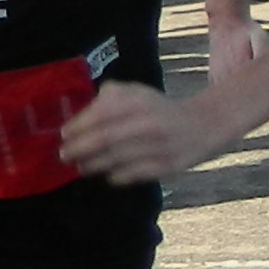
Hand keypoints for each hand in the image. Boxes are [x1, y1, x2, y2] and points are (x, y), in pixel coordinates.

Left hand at [59, 82, 208, 187]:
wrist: (204, 125)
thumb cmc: (160, 109)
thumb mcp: (138, 92)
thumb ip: (109, 98)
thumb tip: (79, 119)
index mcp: (139, 101)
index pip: (99, 115)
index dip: (77, 127)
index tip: (64, 135)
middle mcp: (148, 123)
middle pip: (104, 140)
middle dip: (79, 149)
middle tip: (65, 156)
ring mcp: (159, 146)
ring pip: (117, 160)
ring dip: (93, 165)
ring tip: (81, 168)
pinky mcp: (168, 166)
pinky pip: (134, 175)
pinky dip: (117, 176)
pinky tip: (109, 175)